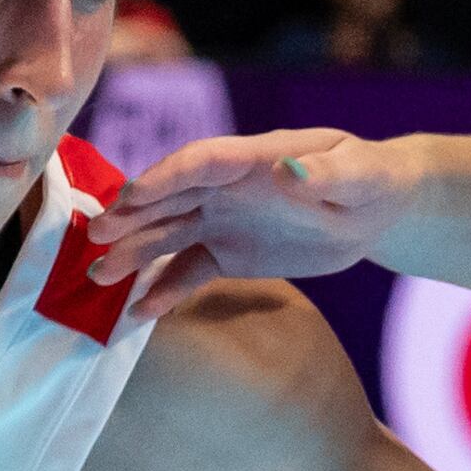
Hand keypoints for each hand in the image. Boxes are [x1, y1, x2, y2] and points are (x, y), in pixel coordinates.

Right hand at [88, 128, 409, 293]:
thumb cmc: (372, 178)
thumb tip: (286, 170)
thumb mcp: (360, 174)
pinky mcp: (226, 253)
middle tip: (94, 239)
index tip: (130, 198)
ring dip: (133, 253)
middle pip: (169, 198)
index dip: (164, 178)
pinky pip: (188, 271)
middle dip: (131, 216)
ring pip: (168, 234)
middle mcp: (226, 186)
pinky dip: (164, 290)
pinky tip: (138, 313)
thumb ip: (325, 172)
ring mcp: (221, 219)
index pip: (200, 162)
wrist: (376, 209)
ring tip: (96, 278)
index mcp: (253, 157)